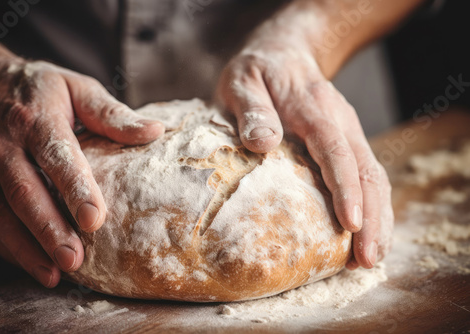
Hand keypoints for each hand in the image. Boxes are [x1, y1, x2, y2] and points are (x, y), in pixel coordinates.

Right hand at [0, 58, 163, 286]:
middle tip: (74, 259)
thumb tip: (155, 132)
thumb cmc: (36, 87)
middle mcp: (3, 144)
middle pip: (26, 192)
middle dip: (49, 230)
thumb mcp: (75, 87)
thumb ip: (112, 114)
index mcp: (36, 119)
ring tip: (52, 273)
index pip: (57, 157)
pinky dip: (5, 244)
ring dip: (25, 247)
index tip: (95, 218)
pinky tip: (29, 263)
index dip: (76, 188)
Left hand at [217, 45, 393, 268]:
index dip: (345, 188)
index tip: (351, 223)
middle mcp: (339, 120)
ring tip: (372, 257)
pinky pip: (366, 174)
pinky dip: (373, 205)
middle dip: (373, 215)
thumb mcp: (242, 82)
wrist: (285, 52)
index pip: (335, 150)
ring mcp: (347, 130)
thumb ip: (252, 110)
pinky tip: (368, 233)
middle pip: (365, 169)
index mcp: (312, 107)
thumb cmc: (258, 71)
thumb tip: (264, 143)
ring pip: (374, 174)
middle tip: (368, 258)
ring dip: (379, 217)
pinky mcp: (347, 140)